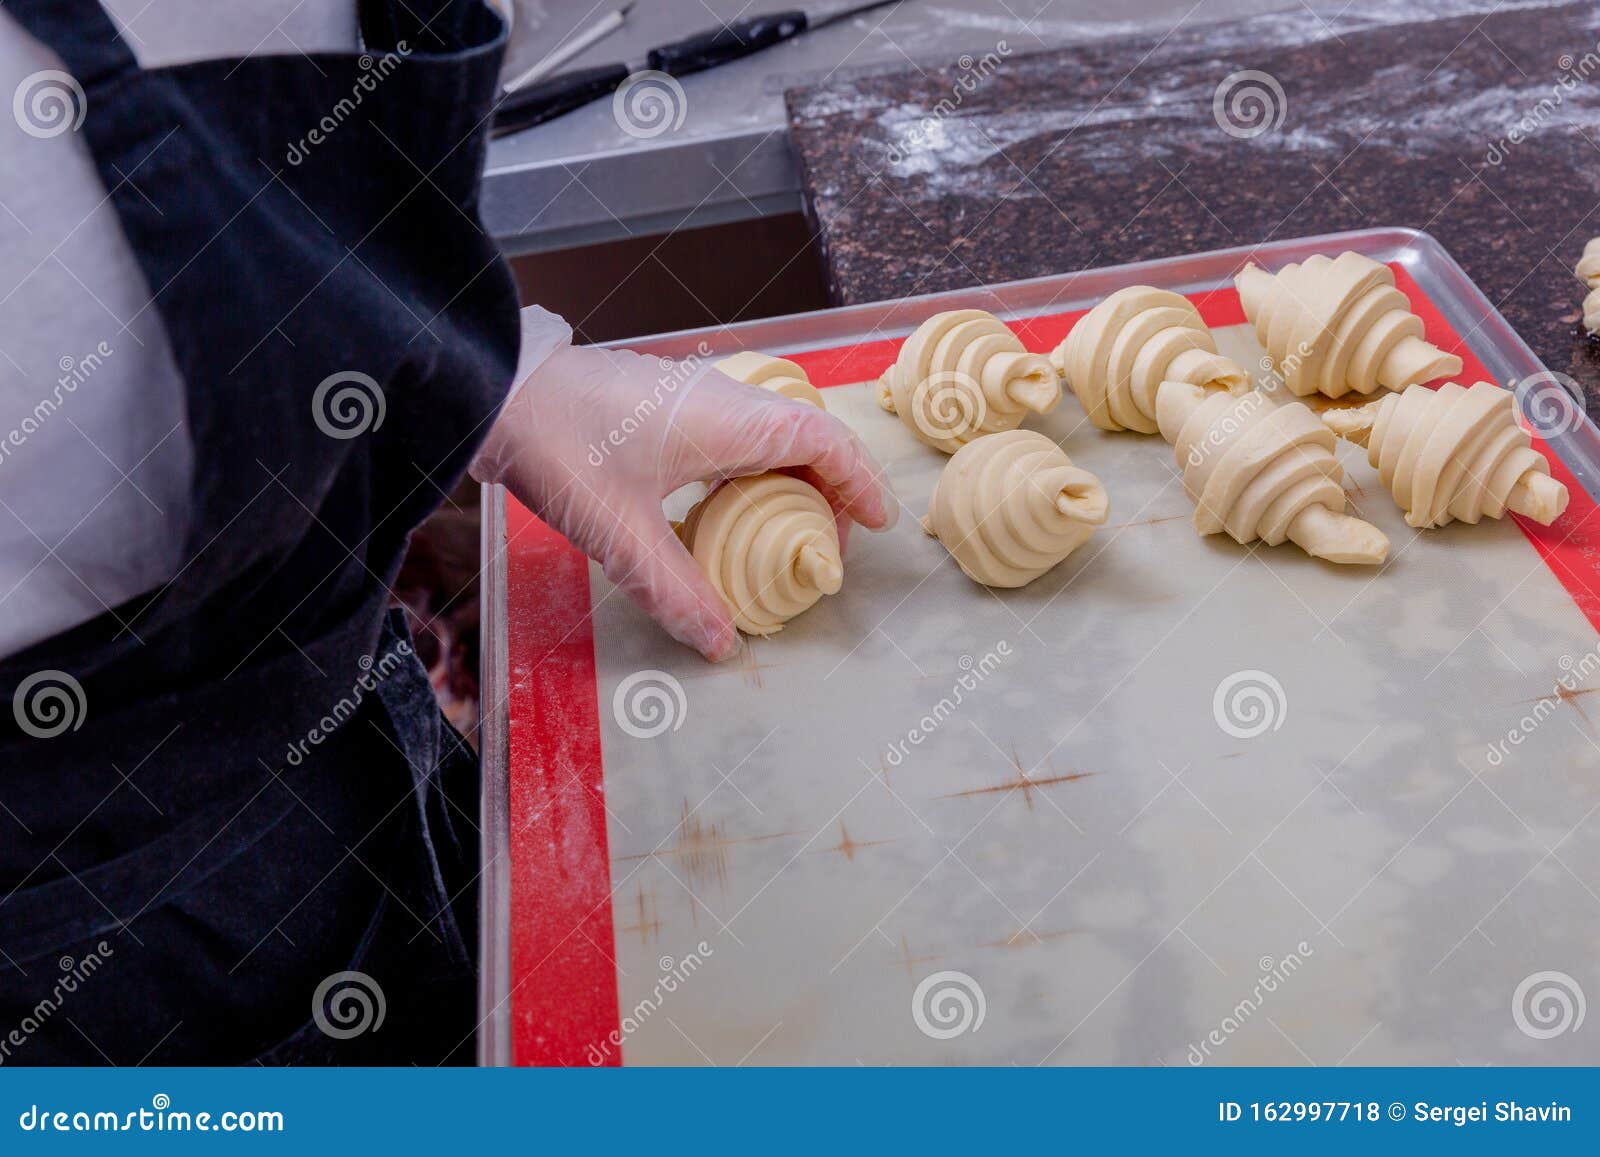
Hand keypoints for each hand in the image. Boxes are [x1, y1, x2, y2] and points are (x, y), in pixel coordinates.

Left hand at [472, 331, 895, 660]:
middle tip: (826, 545)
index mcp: (731, 420)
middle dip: (828, 489)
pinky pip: (733, 434)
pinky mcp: (664, 404)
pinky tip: (725, 510)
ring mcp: (692, 396)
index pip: (824, 441)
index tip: (877, 521)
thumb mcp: (620, 533)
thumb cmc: (562, 448)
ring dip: (787, 479)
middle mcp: (722, 399)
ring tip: (785, 532)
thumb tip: (721, 643)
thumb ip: (675, 591)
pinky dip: (750, 471)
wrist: (499, 393)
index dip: (859, 481)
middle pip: (804, 437)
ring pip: (768, 434)